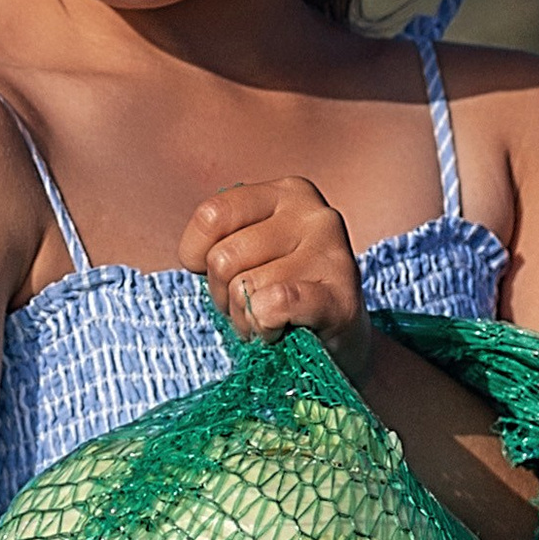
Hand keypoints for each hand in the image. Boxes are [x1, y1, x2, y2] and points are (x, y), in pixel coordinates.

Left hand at [179, 176, 374, 384]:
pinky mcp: (342, 298)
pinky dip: (265, 324)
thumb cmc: (282, 295)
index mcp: (286, 194)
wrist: (339, 345)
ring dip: (246, 318)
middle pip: (224, 257)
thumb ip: (220, 242)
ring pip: (245, 288)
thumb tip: (196, 260)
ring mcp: (332, 253)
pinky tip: (282, 329)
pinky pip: (276, 303)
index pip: (212, 215)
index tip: (219, 274)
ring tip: (270, 320)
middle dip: (224, 294)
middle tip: (251, 305)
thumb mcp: (249, 255)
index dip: (196, 256)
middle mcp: (313, 214)